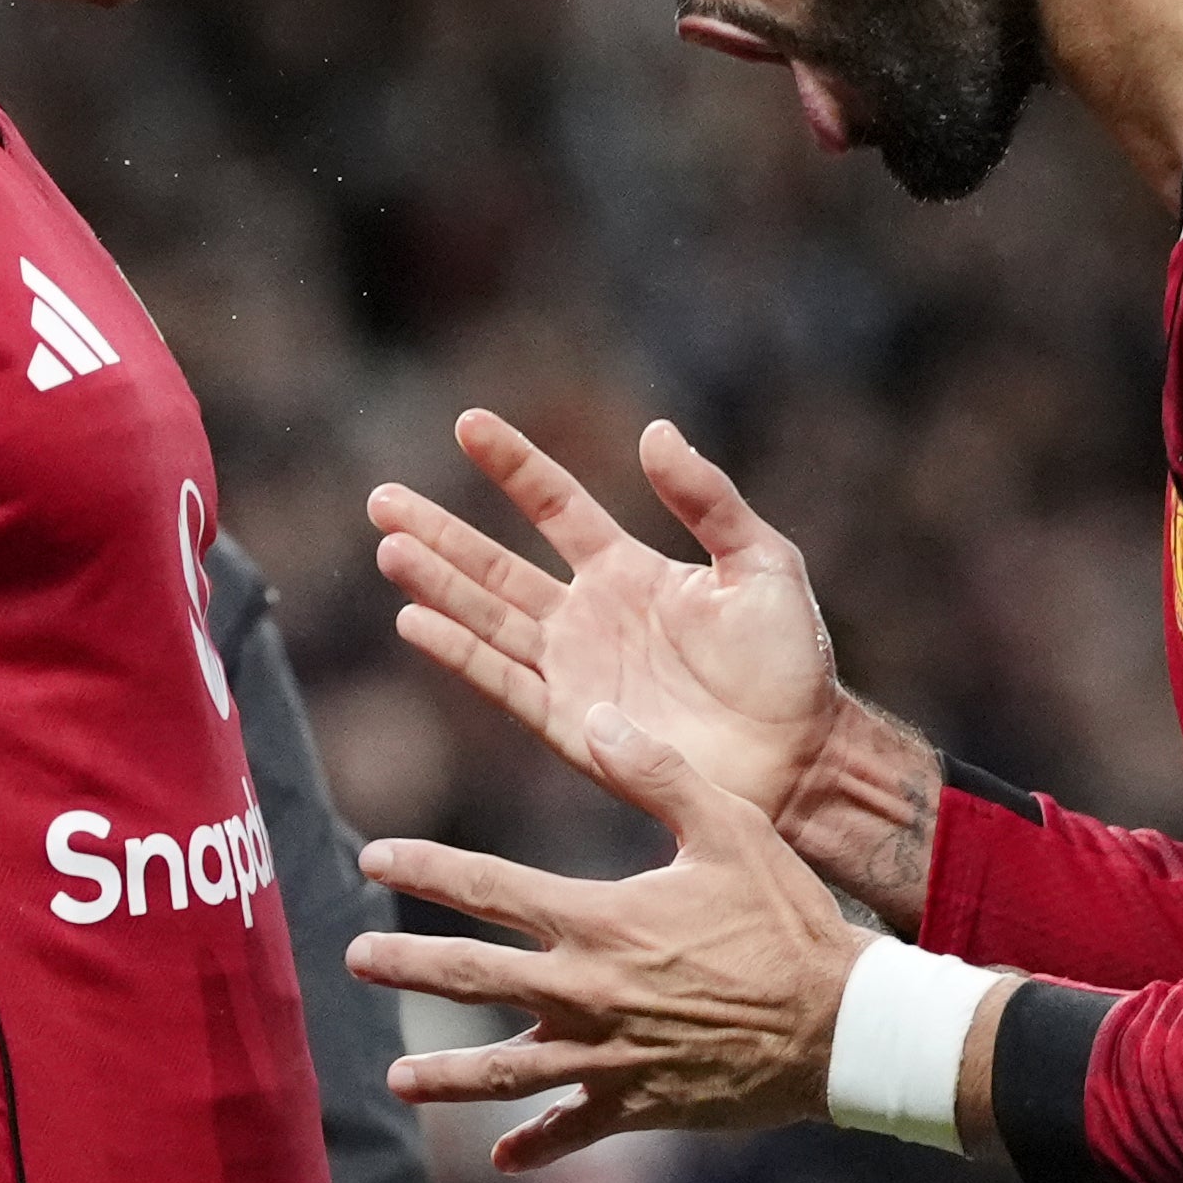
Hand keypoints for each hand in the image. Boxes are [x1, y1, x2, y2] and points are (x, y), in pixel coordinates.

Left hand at [358, 704, 872, 1170]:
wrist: (840, 1026)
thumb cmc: (789, 918)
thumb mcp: (730, 826)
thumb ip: (657, 770)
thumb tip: (593, 715)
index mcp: (600, 920)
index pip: (488, 888)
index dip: (426, 869)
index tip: (373, 857)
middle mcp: (588, 992)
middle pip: (474, 978)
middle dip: (409, 965)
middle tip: (355, 958)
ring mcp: (608, 1056)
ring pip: (504, 1072)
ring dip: (445, 1075)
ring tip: (398, 1078)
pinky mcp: (638, 1105)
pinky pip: (573, 1129)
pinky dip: (535, 1144)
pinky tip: (501, 1156)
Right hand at [374, 411, 841, 820]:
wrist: (801, 758)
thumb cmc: (790, 662)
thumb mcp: (760, 562)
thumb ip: (708, 500)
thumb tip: (654, 431)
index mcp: (629, 571)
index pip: (555, 505)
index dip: (513, 466)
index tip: (467, 424)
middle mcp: (587, 617)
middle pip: (495, 565)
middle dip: (439, 530)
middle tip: (380, 498)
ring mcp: (573, 672)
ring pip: (488, 619)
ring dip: (437, 585)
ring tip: (390, 548)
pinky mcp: (572, 725)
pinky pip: (506, 682)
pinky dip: (461, 655)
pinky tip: (417, 621)